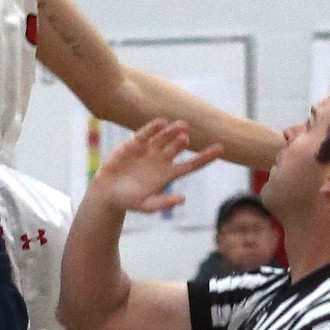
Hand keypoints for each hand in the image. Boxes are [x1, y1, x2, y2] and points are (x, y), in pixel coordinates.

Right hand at [92, 119, 222, 215]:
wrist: (108, 192)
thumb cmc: (129, 201)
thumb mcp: (146, 205)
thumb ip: (163, 203)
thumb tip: (182, 199)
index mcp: (169, 174)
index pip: (192, 164)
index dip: (206, 156)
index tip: (221, 148)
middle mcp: (162, 159)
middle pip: (178, 147)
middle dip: (182, 142)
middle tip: (185, 139)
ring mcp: (150, 150)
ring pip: (165, 137)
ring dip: (173, 132)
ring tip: (181, 126)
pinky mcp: (135, 144)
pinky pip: (146, 134)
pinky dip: (152, 128)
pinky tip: (160, 123)